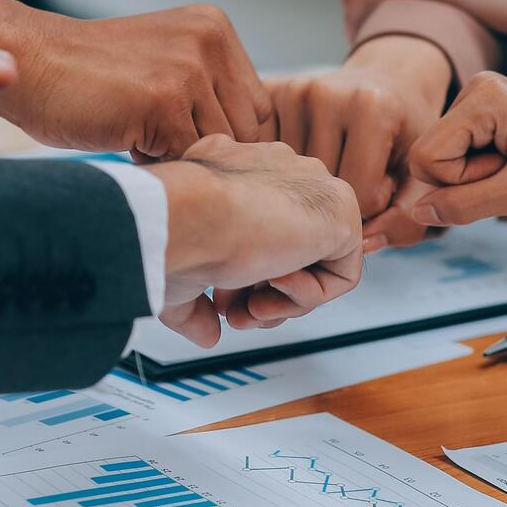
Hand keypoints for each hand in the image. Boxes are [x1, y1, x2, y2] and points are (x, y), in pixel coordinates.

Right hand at [0, 0, 275, 158]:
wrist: (25, 64)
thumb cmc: (86, 77)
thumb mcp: (162, 63)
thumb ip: (205, 89)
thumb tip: (250, 153)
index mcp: (214, 27)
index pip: (258, 108)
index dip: (229, 139)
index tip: (190, 146)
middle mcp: (209, 40)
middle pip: (248, 130)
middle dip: (208, 151)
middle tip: (157, 143)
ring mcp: (188, 68)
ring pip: (220, 147)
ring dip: (182, 158)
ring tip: (139, 139)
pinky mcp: (164, 99)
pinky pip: (187, 158)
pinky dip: (160, 165)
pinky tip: (126, 142)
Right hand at [152, 137, 362, 346]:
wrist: (184, 216)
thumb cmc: (167, 233)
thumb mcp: (178, 274)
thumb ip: (195, 303)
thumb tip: (208, 335)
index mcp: (233, 171)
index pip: (255, 230)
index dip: (238, 277)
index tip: (215, 300)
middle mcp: (274, 171)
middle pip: (288, 248)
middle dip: (261, 293)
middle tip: (232, 313)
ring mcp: (310, 186)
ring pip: (313, 263)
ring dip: (283, 302)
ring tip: (251, 310)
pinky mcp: (339, 210)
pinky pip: (339, 272)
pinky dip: (308, 296)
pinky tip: (276, 285)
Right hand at [267, 37, 450, 246]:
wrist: (386, 81)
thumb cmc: (405, 135)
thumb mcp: (421, 175)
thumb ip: (406, 220)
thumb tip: (363, 247)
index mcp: (372, 108)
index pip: (359, 197)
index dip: (372, 206)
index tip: (380, 186)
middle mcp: (326, 93)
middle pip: (320, 188)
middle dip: (338, 199)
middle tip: (354, 178)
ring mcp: (292, 91)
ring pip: (290, 177)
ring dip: (309, 186)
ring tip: (331, 168)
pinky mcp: (269, 92)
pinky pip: (266, 157)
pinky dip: (282, 170)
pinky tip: (300, 163)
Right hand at [396, 72, 506, 224]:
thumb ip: (463, 206)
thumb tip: (418, 212)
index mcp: (482, 98)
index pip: (426, 158)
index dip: (459, 182)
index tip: (505, 174)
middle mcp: (476, 86)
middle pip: (433, 154)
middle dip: (469, 176)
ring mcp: (481, 93)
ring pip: (445, 153)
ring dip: (478, 172)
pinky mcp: (488, 105)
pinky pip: (461, 147)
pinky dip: (484, 163)